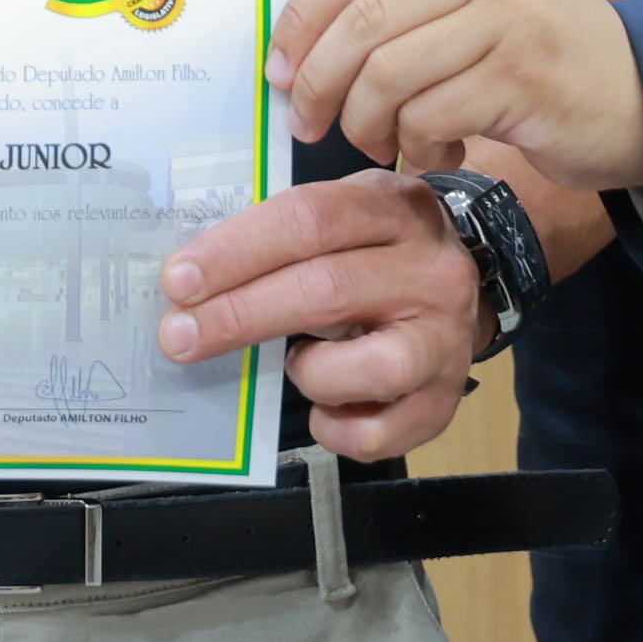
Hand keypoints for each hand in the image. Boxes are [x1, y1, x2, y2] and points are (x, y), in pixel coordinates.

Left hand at [150, 175, 479, 462]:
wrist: (463, 282)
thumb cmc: (377, 248)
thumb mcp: (343, 214)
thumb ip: (280, 236)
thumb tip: (191, 282)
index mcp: (393, 208)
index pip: (308, 219)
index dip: (236, 251)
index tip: (179, 281)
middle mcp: (429, 270)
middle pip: (327, 289)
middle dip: (240, 316)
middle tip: (180, 336)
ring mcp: (445, 339)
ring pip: (374, 367)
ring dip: (311, 372)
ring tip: (295, 364)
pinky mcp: (445, 401)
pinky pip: (381, 433)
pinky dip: (335, 427)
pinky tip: (323, 405)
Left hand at [272, 0, 642, 190]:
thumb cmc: (546, 53)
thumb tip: (298, 43)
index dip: (300, 16)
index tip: (280, 66)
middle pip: (361, 19)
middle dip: (318, 81)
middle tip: (307, 122)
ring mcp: (512, 14)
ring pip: (386, 73)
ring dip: (366, 123)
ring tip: (383, 142)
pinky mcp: (524, 77)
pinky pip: (428, 115)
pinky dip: (417, 145)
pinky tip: (439, 152)